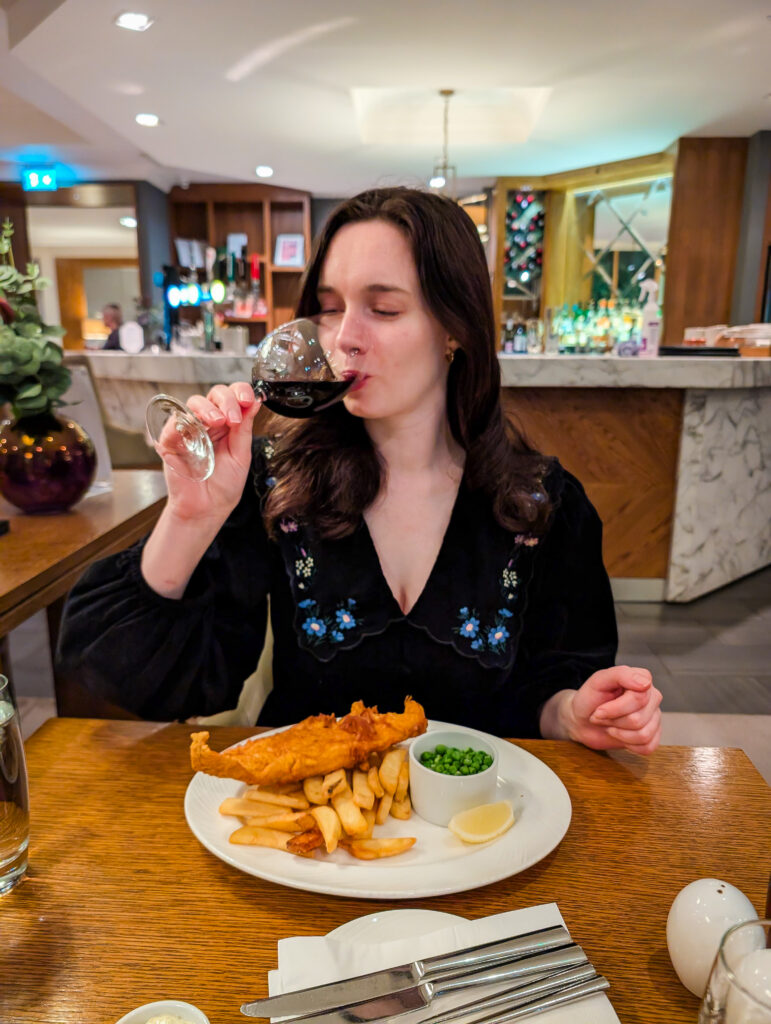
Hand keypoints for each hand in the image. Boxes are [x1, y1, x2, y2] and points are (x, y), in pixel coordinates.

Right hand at [160, 382, 260, 523]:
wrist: (207, 508)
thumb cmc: (224, 485)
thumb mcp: (241, 455)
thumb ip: (245, 429)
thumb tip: (255, 403)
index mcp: (227, 423)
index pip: (233, 396)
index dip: (241, 392)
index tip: (250, 399)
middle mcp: (208, 422)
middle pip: (214, 394)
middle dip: (227, 400)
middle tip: (234, 417)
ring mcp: (189, 429)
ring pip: (194, 402)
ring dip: (208, 408)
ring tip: (219, 421)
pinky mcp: (170, 441)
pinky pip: (173, 423)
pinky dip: (184, 422)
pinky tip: (196, 430)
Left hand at [541, 666, 662, 754]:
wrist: (582, 720)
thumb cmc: (590, 699)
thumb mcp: (598, 681)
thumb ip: (621, 674)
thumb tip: (646, 683)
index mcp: (642, 679)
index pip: (639, 698)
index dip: (615, 708)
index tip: (600, 708)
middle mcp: (652, 697)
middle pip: (638, 719)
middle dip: (613, 720)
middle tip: (601, 715)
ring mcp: (654, 717)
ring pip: (643, 735)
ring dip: (619, 733)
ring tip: (609, 724)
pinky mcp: (653, 736)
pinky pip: (647, 747)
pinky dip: (628, 745)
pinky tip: (620, 735)